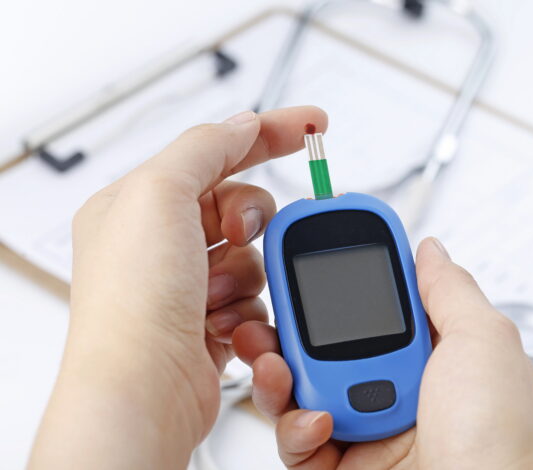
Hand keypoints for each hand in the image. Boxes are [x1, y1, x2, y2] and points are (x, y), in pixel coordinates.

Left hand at [28, 107, 327, 469]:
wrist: (145, 390)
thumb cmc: (133, 301)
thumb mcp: (160, 194)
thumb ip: (206, 148)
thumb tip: (243, 125)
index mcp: (138, 204)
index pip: (214, 151)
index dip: (268, 134)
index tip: (313, 126)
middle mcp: (160, 243)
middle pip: (240, 205)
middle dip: (250, 221)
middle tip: (236, 234)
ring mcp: (186, 285)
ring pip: (254, 255)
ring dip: (245, 274)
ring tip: (215, 295)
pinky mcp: (209, 321)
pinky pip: (256, 296)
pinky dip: (247, 308)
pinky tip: (220, 323)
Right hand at [233, 237, 532, 469]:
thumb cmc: (501, 441)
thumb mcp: (483, 342)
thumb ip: (448, 290)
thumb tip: (429, 250)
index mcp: (435, 355)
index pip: (377, 306)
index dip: (342, 281)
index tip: (310, 260)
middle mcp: (400, 390)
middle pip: (326, 347)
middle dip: (290, 328)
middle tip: (268, 315)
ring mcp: (371, 431)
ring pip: (302, 393)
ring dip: (280, 375)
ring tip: (277, 366)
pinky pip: (299, 442)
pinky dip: (297, 429)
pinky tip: (319, 423)